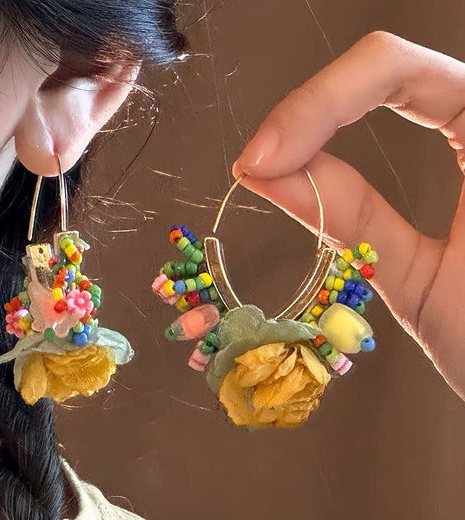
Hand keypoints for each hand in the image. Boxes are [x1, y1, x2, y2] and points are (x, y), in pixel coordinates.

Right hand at [233, 31, 464, 400]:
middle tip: (258, 163)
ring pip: (394, 83)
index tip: (264, 159)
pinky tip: (312, 162)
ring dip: (324, 117)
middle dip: (312, 110)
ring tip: (274, 165)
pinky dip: (349, 135)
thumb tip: (269, 175)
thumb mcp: (427, 285)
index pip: (400, 71)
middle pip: (390, 68)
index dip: (319, 103)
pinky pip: (409, 115)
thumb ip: (353, 222)